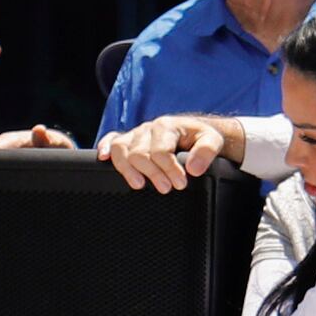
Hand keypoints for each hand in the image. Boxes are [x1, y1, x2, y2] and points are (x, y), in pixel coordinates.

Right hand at [99, 115, 236, 192]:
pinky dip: (105, 147)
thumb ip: (206, 152)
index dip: (169, 169)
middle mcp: (148, 129)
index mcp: (167, 126)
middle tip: (166, 189)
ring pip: (121, 150)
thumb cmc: (201, 138)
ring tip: (140, 185)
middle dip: (153, 173)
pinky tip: (103, 158)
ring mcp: (137, 135)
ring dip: (128, 170)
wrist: (196, 133)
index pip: (161, 150)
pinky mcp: (130, 140)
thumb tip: (192, 168)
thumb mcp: (212, 141)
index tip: (180, 184)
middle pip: (139, 153)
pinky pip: (112, 140)